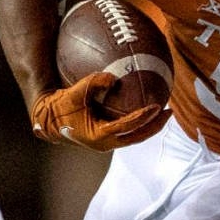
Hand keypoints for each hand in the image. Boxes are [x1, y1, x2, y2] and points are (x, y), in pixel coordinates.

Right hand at [29, 72, 169, 151]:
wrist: (49, 121)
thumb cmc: (61, 107)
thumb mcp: (75, 92)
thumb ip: (93, 83)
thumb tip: (112, 77)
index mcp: (100, 136)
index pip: (128, 127)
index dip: (143, 117)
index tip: (156, 106)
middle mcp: (107, 143)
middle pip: (139, 137)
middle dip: (156, 125)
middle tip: (169, 111)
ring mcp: (108, 142)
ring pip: (136, 136)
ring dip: (150, 126)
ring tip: (164, 112)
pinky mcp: (107, 138)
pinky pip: (129, 131)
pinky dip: (139, 123)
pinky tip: (147, 110)